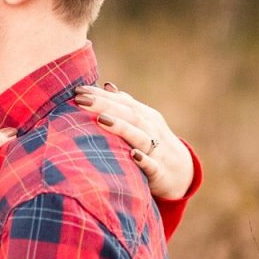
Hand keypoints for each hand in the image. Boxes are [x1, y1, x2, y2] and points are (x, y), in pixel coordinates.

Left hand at [74, 82, 193, 200]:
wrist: (181, 173)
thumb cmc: (153, 144)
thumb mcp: (142, 123)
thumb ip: (125, 106)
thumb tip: (107, 85)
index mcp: (145, 116)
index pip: (122, 101)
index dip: (100, 95)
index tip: (78, 90)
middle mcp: (151, 129)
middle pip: (128, 114)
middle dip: (104, 105)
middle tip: (80, 100)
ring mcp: (157, 149)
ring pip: (140, 136)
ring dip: (121, 127)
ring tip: (101, 119)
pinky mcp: (159, 171)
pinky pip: (152, 165)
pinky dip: (143, 160)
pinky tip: (133, 155)